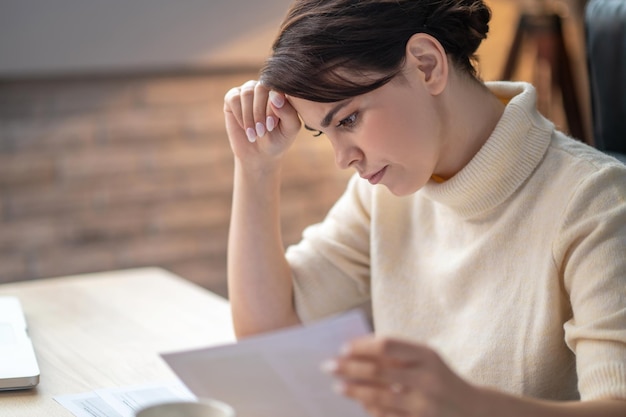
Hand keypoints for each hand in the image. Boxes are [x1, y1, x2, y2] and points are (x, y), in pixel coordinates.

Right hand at [223, 80, 300, 170]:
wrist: (259, 153)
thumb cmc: (278, 139)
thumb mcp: (289, 129)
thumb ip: (288, 112)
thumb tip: (276, 97)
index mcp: (281, 91)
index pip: (277, 88)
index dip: (273, 107)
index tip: (272, 126)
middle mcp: (265, 87)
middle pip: (260, 88)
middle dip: (260, 112)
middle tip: (262, 131)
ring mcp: (248, 90)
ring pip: (247, 93)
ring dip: (250, 116)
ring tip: (255, 133)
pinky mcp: (233, 98)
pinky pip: (233, 98)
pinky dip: (239, 115)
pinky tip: (245, 128)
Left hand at [323, 335, 478, 416]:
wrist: (473, 412)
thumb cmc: (439, 379)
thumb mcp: (425, 360)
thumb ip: (396, 355)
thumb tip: (355, 352)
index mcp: (427, 356)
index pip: (387, 346)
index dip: (362, 346)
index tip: (342, 348)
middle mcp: (427, 379)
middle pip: (379, 372)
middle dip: (349, 368)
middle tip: (328, 366)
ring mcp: (425, 406)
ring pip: (379, 397)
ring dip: (354, 391)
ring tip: (338, 386)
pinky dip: (370, 409)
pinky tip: (359, 403)